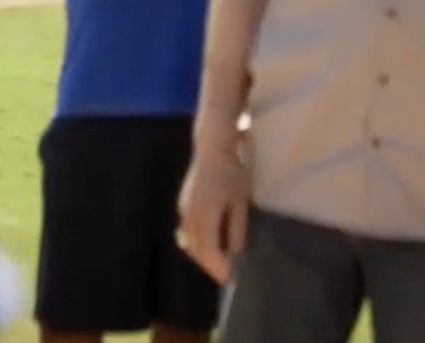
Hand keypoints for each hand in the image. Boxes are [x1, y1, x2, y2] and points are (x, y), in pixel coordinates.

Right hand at [177, 143, 251, 283]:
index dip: (218, 268)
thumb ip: (237, 229)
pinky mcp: (183, 205)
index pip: (208, 251)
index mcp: (204, 215)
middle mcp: (189, 216)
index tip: (230, 279)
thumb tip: (236, 254)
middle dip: (210, 265)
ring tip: (219, 261)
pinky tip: (209, 242)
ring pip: (189, 242)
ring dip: (202, 255)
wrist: (212, 146)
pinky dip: (196, 243)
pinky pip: (186, 232)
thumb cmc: (232, 171)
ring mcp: (183, 210)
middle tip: (226, 274)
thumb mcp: (241, 201)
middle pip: (196, 250)